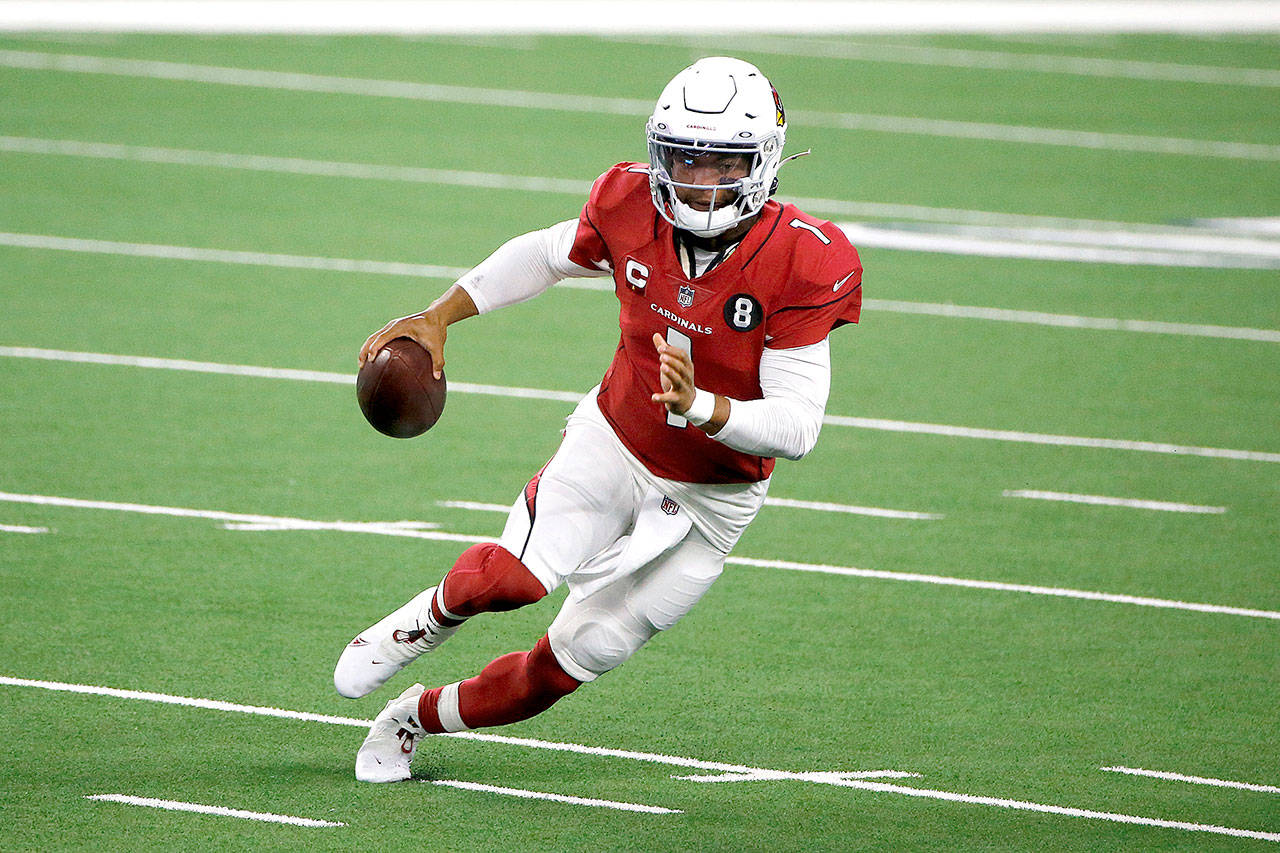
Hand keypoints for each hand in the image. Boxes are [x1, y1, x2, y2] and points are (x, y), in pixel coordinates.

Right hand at [358, 286, 478, 377]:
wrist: (435, 316)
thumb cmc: (436, 330)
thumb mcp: (438, 346)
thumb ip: (438, 361)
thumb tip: (436, 377)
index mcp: (401, 327)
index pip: (383, 337)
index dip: (375, 347)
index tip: (371, 359)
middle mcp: (393, 325)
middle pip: (373, 337)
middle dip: (364, 350)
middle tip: (361, 365)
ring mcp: (392, 327)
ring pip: (374, 338)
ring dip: (366, 349)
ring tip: (362, 365)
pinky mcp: (393, 330)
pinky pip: (380, 339)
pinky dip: (374, 348)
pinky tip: (374, 361)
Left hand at [651, 332, 694, 415]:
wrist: (688, 403)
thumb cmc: (678, 380)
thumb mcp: (672, 365)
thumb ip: (665, 350)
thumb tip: (656, 335)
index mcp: (687, 366)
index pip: (683, 356)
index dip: (672, 351)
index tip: (661, 347)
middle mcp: (687, 376)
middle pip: (682, 367)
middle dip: (673, 361)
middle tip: (661, 356)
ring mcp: (683, 388)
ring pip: (679, 380)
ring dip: (671, 374)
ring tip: (662, 367)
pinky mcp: (678, 400)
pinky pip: (670, 398)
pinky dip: (662, 398)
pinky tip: (653, 397)